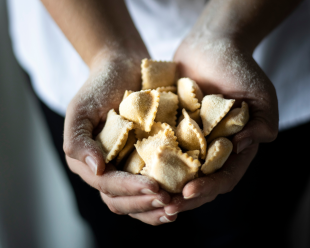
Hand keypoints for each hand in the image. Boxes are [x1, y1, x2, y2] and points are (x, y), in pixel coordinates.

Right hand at [63, 52, 175, 224]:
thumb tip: (96, 169)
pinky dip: (163, 195)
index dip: (129, 189)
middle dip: (144, 203)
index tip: (154, 187)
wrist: (123, 67)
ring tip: (175, 207)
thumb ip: (77, 140)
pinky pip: (152, 184)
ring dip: (155, 208)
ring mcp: (126, 167)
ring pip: (137, 200)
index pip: (108, 185)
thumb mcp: (81, 109)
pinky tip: (180, 197)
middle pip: (121, 200)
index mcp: (89, 162)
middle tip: (169, 202)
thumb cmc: (100, 86)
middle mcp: (107, 170)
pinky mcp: (144, 160)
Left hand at [164, 35, 277, 215]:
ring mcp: (190, 141)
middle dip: (183, 197)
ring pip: (178, 171)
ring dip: (165, 186)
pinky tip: (136, 172)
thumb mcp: (260, 94)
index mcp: (233, 148)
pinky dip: (152, 162)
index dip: (207, 188)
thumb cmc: (239, 67)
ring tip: (148, 196)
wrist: (212, 44)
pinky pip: (161, 149)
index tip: (187, 193)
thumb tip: (246, 144)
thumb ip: (262, 122)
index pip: (223, 177)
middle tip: (164, 206)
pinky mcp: (172, 129)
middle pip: (199, 181)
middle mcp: (211, 149)